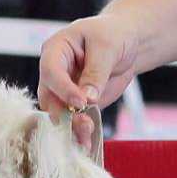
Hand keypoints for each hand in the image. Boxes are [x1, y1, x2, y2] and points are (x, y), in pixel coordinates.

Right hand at [38, 14, 139, 151]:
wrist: (127, 42)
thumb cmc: (114, 34)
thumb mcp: (107, 46)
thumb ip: (96, 72)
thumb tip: (87, 98)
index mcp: (56, 50)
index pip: (51, 71)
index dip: (63, 89)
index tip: (81, 103)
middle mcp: (54, 71)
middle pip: (49, 96)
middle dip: (64, 113)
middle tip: (83, 125)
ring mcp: (63, 89)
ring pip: (58, 113)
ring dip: (70, 127)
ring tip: (87, 137)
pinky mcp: (75, 104)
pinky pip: (72, 120)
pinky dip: (78, 132)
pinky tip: (86, 143)